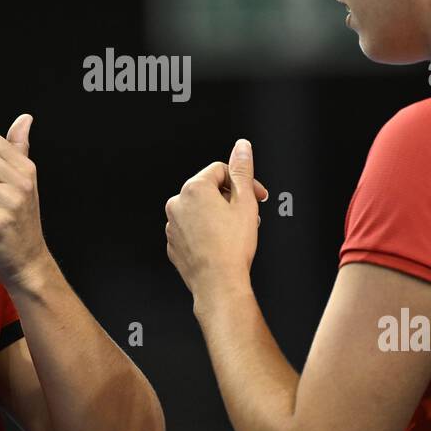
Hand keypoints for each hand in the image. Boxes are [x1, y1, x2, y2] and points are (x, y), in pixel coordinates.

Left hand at [165, 139, 266, 306]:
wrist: (218, 284)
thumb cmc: (231, 247)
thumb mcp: (245, 202)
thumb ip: (242, 170)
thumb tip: (242, 147)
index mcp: (194, 189)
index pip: (221, 170)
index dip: (243, 182)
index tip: (257, 195)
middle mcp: (178, 204)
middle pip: (210, 190)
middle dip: (232, 200)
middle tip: (250, 215)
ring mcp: (173, 225)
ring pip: (201, 211)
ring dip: (220, 216)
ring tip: (237, 232)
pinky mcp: (174, 244)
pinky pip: (193, 230)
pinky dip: (207, 232)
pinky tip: (222, 244)